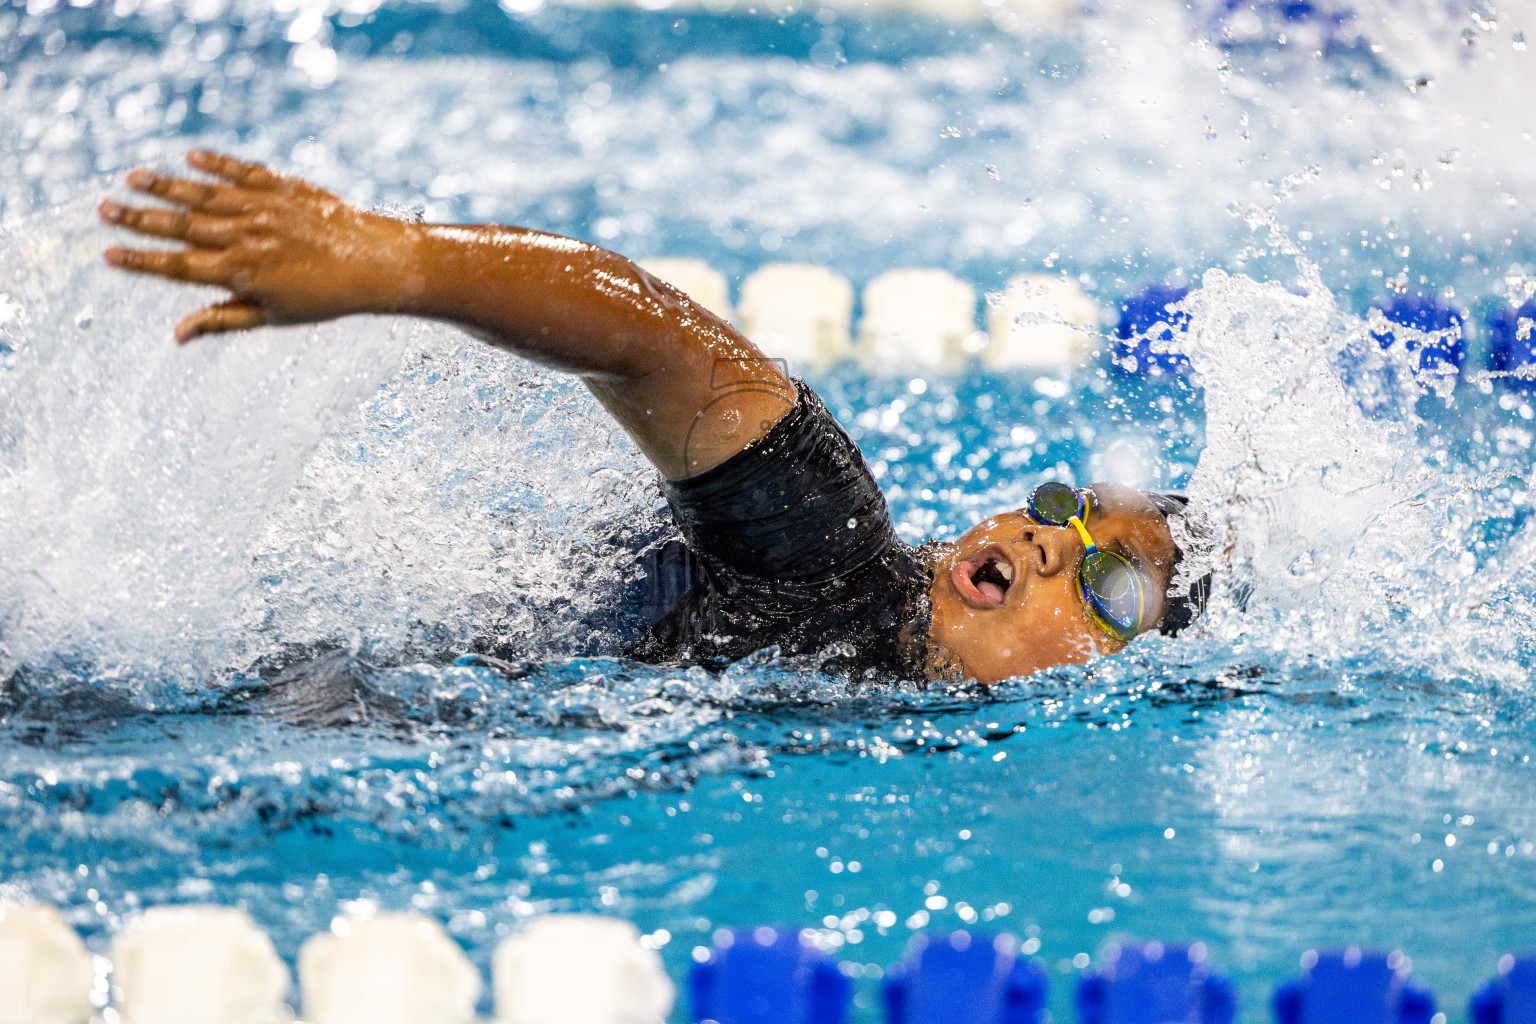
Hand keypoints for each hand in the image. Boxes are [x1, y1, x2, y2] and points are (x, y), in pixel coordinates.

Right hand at [100, 150, 423, 342]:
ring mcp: (266, 208)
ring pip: (207, 194)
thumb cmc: (325, 298)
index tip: (108, 253)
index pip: (180, 266)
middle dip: (141, 219)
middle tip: (104, 208)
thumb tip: (176, 334)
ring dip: (168, 187)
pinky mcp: (286, 187)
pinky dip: (218, 163)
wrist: (378, 264)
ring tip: (134, 178)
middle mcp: (248, 237)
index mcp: (243, 272)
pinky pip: (244, 171)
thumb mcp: (274, 317)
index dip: (142, 260)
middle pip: (183, 226)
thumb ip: (222, 319)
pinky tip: (191, 156)